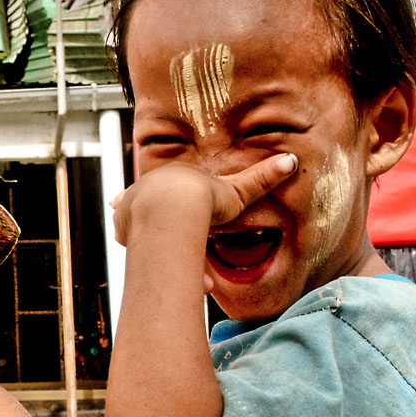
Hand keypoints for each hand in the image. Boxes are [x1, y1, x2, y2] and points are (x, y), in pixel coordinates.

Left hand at [111, 153, 296, 246]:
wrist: (177, 206)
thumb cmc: (207, 199)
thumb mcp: (237, 191)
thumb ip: (262, 179)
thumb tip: (291, 159)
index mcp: (174, 176)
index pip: (172, 186)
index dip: (175, 196)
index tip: (175, 203)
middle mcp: (150, 186)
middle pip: (153, 204)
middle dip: (160, 218)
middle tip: (169, 232)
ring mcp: (133, 203)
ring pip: (139, 221)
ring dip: (148, 236)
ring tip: (162, 251)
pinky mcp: (124, 222)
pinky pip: (128, 235)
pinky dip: (134, 244)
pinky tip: (141, 257)